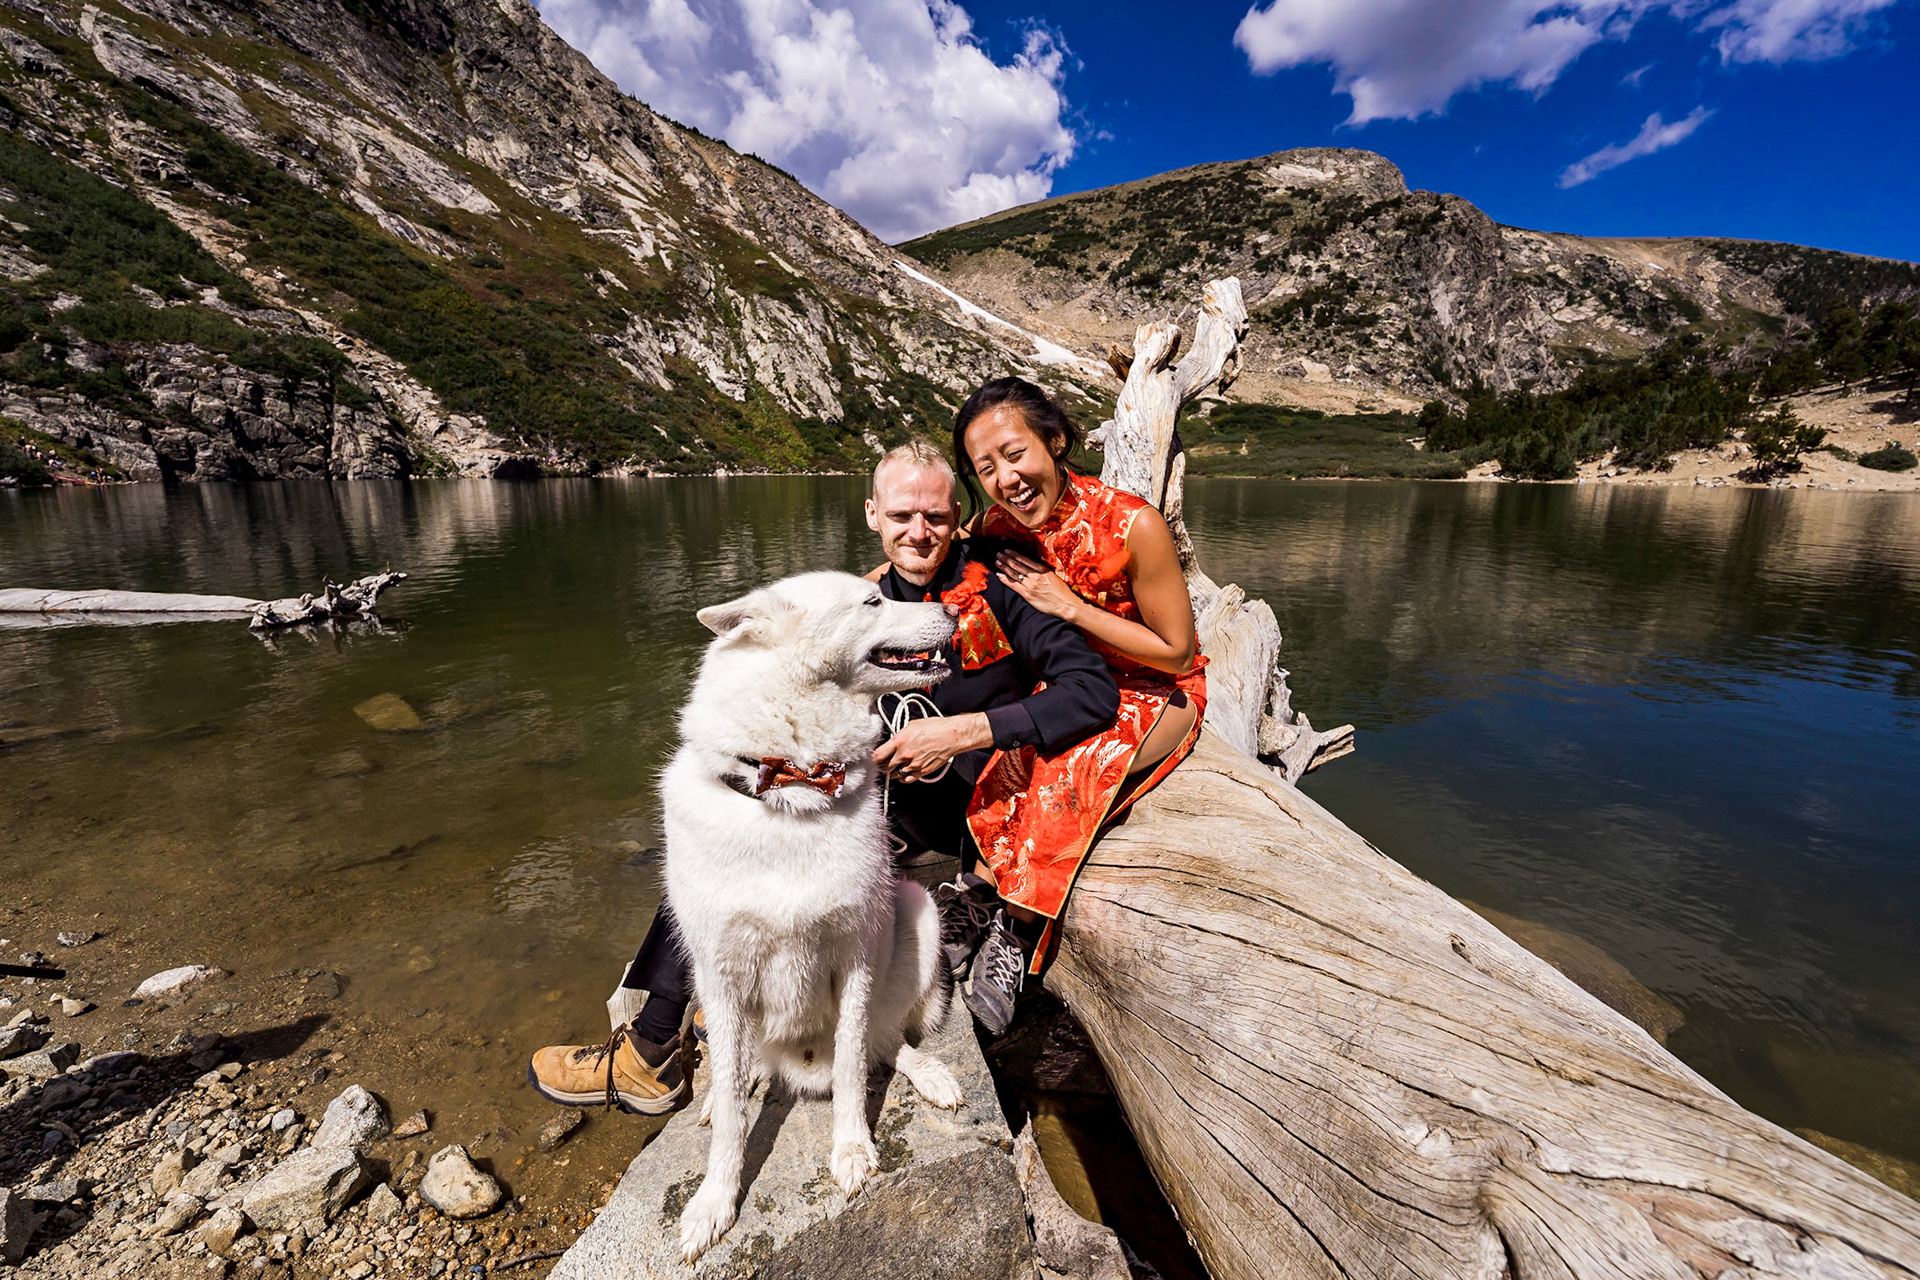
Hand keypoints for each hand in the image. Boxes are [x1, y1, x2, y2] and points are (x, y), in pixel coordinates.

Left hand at [873, 714, 991, 781]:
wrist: (951, 736)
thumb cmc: (935, 728)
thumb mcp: (911, 726)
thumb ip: (899, 736)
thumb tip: (893, 742)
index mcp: (899, 741)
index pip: (878, 756)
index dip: (875, 758)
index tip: (876, 758)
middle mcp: (904, 755)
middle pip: (884, 768)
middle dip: (884, 765)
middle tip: (886, 762)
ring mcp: (912, 765)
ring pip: (894, 775)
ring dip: (894, 771)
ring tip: (898, 765)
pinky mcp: (921, 772)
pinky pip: (906, 780)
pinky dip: (904, 777)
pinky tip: (906, 771)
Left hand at [995, 550, 1079, 622]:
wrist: (1065, 604)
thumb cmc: (1062, 591)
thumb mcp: (1053, 576)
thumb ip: (1042, 571)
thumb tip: (1034, 566)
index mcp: (1042, 569)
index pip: (1025, 559)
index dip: (1014, 554)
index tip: (1007, 550)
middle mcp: (1035, 575)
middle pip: (1017, 565)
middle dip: (1007, 558)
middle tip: (999, 554)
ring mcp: (1030, 585)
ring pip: (1014, 573)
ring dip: (1004, 567)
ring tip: (997, 562)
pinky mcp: (1027, 594)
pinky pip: (1013, 585)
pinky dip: (1005, 579)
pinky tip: (999, 575)